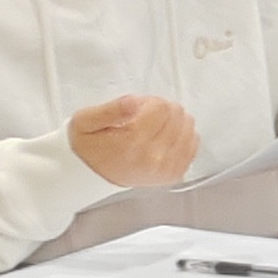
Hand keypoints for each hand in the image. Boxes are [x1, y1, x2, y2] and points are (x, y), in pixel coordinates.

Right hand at [68, 93, 199, 187]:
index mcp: (133, 143)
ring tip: (150, 128)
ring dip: (172, 121)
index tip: (135, 109)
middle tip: (141, 118)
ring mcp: (168, 168)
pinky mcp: (175, 173)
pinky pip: (194, 143)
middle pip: (177, 115)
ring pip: (189, 126)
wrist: (91, 176)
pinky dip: (181, 136)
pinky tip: (163, 139)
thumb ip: (111, 108)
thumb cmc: (89, 148)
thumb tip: (136, 102)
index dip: (148, 102)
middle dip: (161, 110)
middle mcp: (154, 158)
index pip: (161, 107)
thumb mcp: (84, 121)